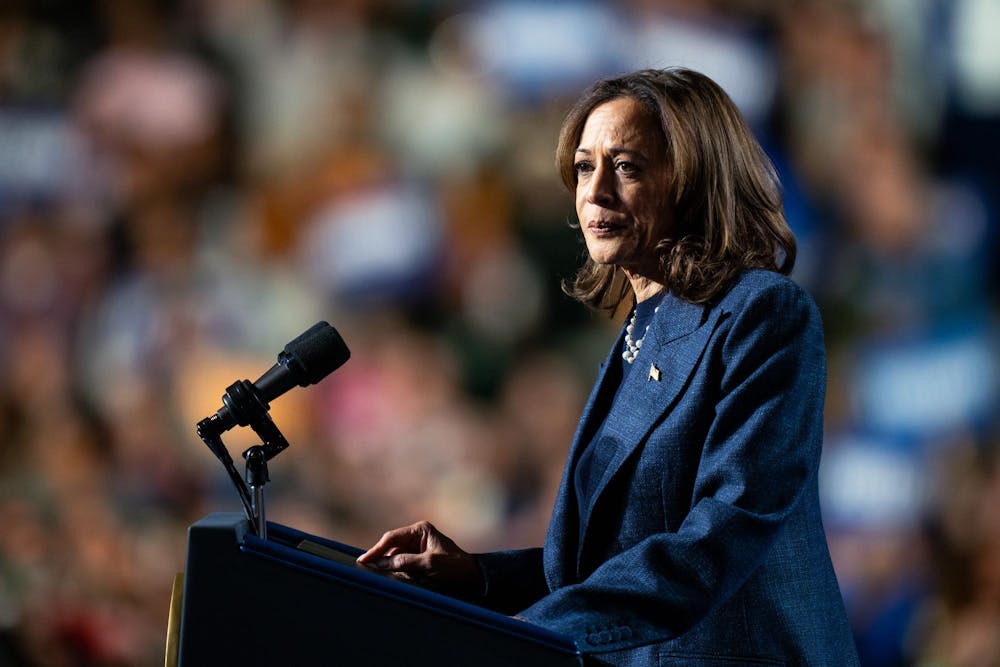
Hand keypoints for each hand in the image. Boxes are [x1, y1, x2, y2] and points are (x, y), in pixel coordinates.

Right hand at [357, 521, 483, 597]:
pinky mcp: (419, 560)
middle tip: (370, 571)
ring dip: (393, 568)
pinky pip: (403, 566)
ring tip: (397, 576)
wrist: (472, 578)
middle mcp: (417, 536)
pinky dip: (400, 573)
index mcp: (420, 530)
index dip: (376, 550)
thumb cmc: (455, 567)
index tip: (363, 561)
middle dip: (384, 560)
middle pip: (391, 548)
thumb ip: (405, 562)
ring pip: (395, 559)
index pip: (392, 538)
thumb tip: (382, 563)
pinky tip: (403, 579)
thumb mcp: (429, 564)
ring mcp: (417, 548)